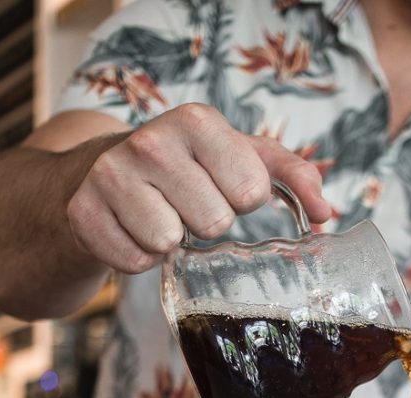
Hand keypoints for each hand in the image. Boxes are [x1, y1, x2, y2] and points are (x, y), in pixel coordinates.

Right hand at [67, 103, 330, 273]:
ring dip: (169, 243)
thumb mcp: (238, 157)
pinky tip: (128, 230)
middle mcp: (150, 141)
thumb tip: (326, 213)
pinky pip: (134, 262)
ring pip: (169, 244)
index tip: (219, 187)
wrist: (95, 175)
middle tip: (183, 205)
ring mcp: (111, 176)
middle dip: (204, 224)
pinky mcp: (83, 213)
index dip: (239, 202)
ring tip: (155, 216)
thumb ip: (292, 176)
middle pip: (212, 223)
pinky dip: (136, 257)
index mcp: (196, 121)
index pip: (249, 192)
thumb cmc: (182, 168)